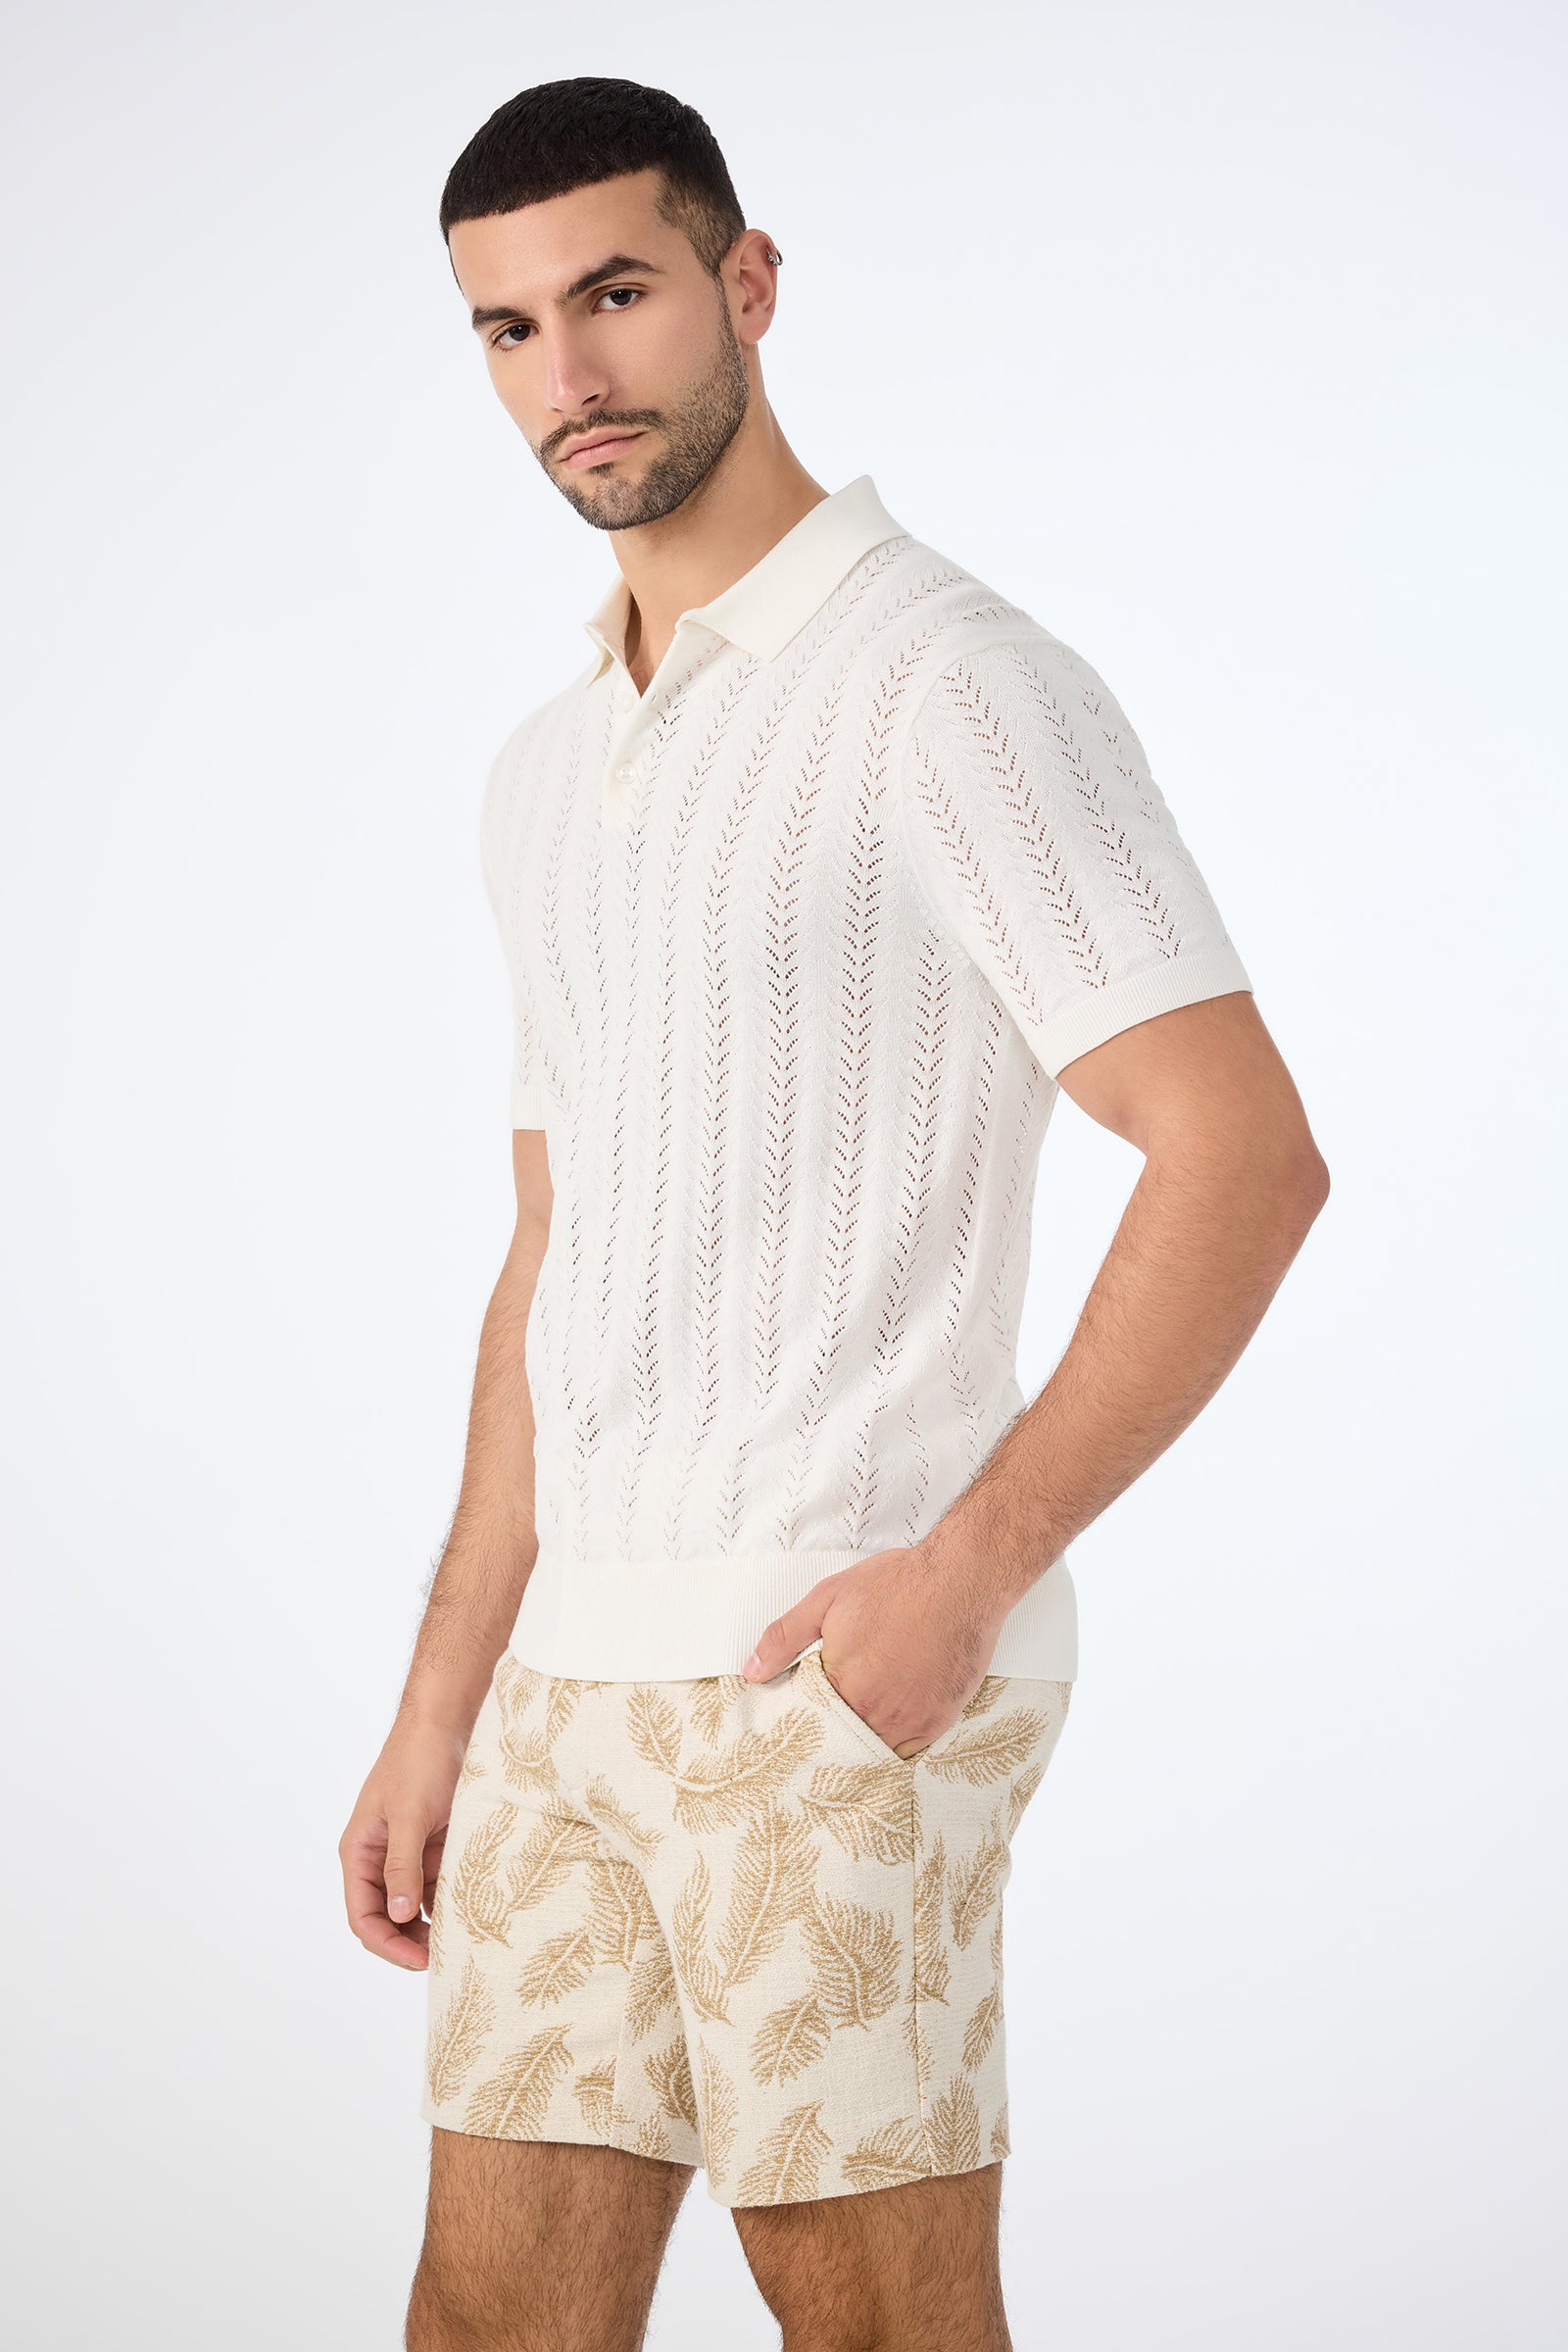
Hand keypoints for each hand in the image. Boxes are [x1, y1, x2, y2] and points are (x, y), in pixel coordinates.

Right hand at [338, 1713, 471, 1970]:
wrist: (448, 1719)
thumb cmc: (420, 1761)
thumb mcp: (409, 1815)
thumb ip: (402, 1866)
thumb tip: (400, 1916)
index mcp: (359, 1851)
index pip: (363, 1915)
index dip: (386, 1944)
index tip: (419, 1961)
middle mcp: (379, 1856)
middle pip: (387, 1916)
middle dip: (409, 1941)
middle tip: (445, 1959)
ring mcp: (408, 1851)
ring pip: (414, 1904)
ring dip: (432, 1924)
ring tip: (462, 1941)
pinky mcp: (435, 1843)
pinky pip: (437, 1883)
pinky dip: (450, 1900)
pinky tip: (471, 1912)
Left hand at [742, 1546, 1004, 1757]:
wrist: (959, 1580)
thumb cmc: (896, 1585)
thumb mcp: (827, 1599)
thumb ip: (785, 1637)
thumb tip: (751, 1671)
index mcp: (842, 1684)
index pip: (809, 1723)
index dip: (802, 1723)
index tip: (793, 1730)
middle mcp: (875, 1711)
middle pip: (841, 1742)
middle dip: (829, 1739)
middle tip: (819, 1740)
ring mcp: (910, 1720)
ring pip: (874, 1750)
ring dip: (861, 1745)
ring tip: (852, 1735)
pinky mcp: (939, 1720)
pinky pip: (909, 1752)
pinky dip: (895, 1746)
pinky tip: (887, 1732)